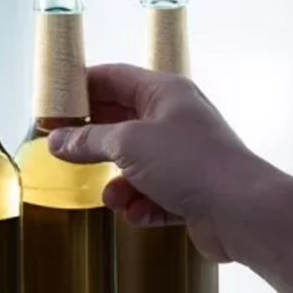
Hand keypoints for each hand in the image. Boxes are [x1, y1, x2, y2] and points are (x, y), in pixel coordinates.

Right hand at [47, 63, 272, 262]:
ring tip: (114, 198)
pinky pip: (154, 196)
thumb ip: (91, 141)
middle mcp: (177, 120)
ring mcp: (186, 158)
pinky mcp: (192, 192)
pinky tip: (140, 214)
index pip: (115, 78)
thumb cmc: (191, 163)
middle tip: (66, 155)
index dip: (81, 89)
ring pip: (136, 167)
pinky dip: (143, 206)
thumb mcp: (130, 144)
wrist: (242, 211)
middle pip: (123, 124)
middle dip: (96, 143)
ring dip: (120, 185)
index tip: (51, 108)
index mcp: (166, 93)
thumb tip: (59, 141)